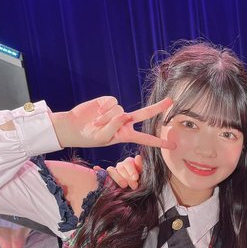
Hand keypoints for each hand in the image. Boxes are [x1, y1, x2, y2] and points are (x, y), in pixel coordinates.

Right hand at [50, 96, 174, 149]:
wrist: (73, 127)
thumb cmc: (89, 137)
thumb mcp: (103, 138)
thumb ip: (115, 127)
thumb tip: (125, 114)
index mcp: (126, 135)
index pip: (146, 139)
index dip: (159, 142)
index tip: (173, 146)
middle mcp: (124, 122)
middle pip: (145, 114)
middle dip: (158, 108)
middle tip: (172, 101)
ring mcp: (117, 111)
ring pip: (120, 110)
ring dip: (107, 118)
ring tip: (96, 123)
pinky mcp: (108, 102)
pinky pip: (112, 102)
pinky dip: (104, 108)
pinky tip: (97, 112)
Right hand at [97, 155, 143, 189]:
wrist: (135, 190)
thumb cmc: (139, 182)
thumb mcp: (143, 174)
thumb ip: (140, 166)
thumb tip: (138, 156)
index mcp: (129, 163)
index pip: (128, 163)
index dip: (131, 170)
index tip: (136, 178)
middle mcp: (121, 165)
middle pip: (121, 167)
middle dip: (128, 177)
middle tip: (134, 186)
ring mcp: (113, 171)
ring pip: (112, 170)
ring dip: (118, 178)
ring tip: (124, 185)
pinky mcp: (107, 177)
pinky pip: (101, 172)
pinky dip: (98, 170)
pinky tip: (96, 168)